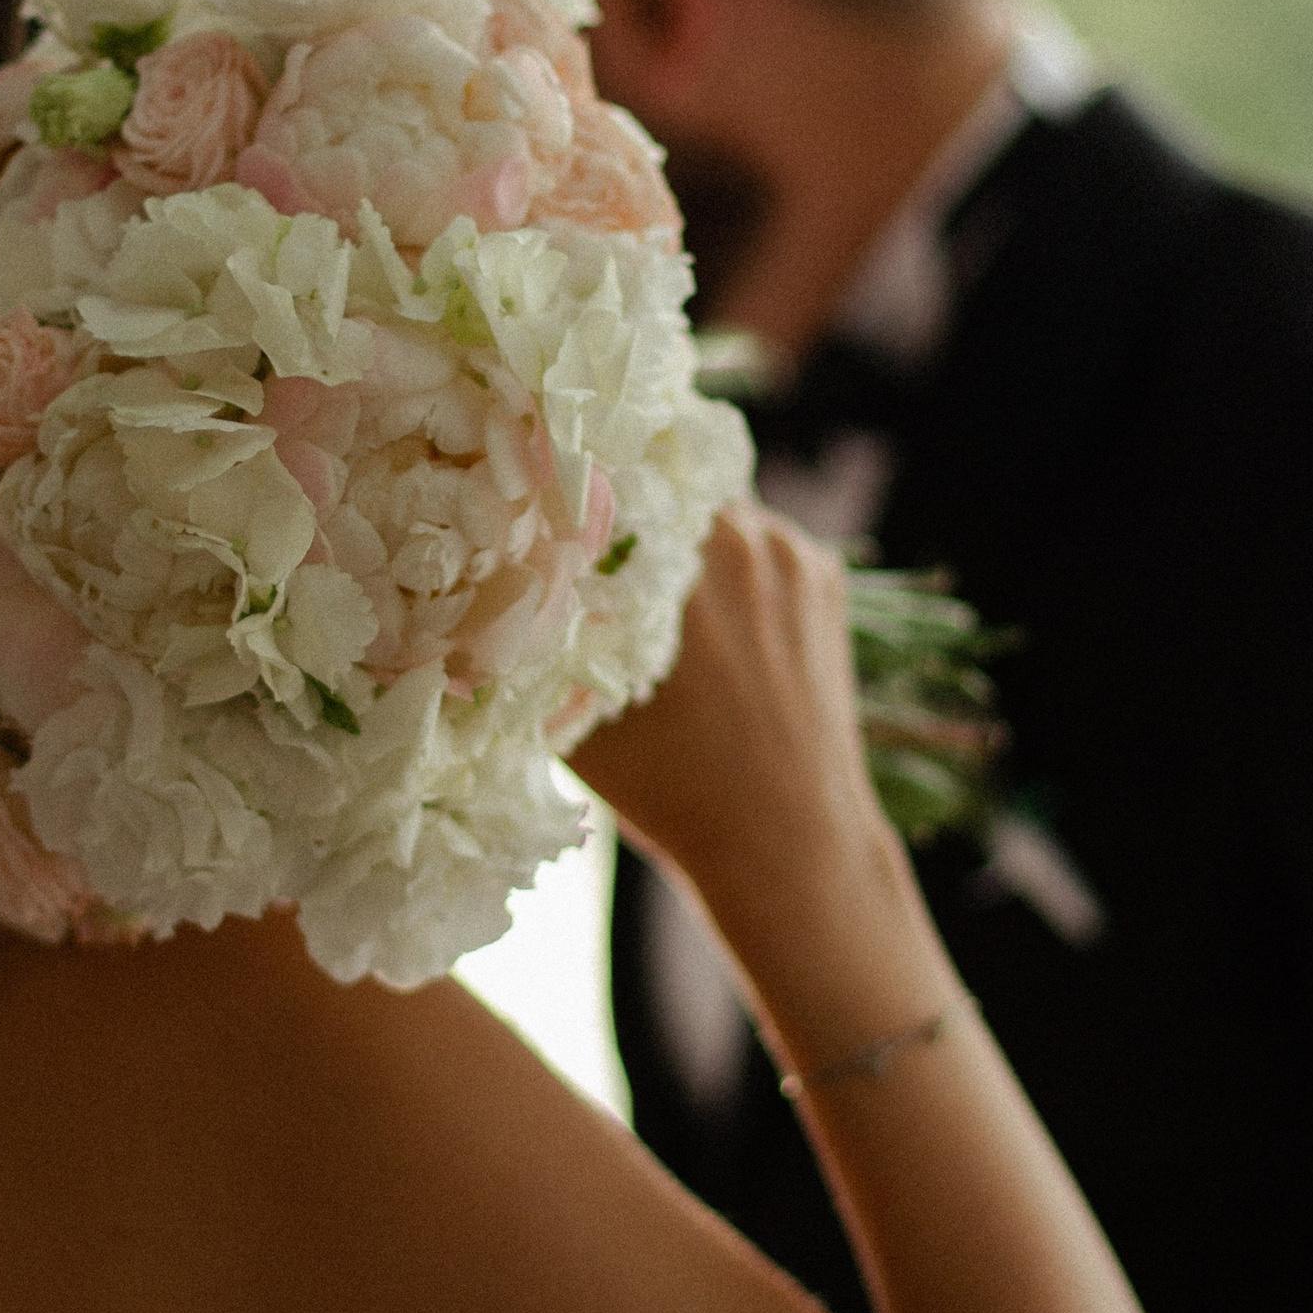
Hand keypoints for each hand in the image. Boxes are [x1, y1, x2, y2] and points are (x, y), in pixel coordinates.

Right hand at [570, 504, 881, 898]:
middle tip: (599, 551)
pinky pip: (762, 540)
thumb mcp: (574, 718)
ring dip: (686, 535)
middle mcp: (739, 535)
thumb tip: (486, 591)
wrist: (788, 839)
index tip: (546, 510)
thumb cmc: (668, 787)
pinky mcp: (826, 573)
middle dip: (631, 510)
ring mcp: (792, 552)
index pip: (605, 474)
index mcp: (670, 558)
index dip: (570, 485)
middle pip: (664, 484)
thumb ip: (534, 646)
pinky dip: (735, 564)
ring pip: (717, 509)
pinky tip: (716, 621)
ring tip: (659, 594)